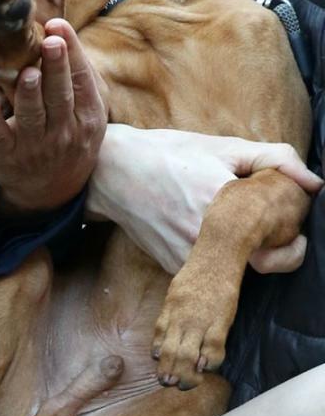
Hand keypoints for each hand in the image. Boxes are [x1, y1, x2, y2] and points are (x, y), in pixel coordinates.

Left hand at [0, 19, 106, 212]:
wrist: (54, 191)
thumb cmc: (69, 137)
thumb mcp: (86, 112)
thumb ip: (77, 76)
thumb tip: (59, 31)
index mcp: (87, 115)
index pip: (81, 79)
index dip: (71, 53)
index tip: (58, 26)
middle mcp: (65, 131)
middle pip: (60, 96)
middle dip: (56, 68)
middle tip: (50, 43)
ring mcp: (36, 146)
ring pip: (32, 117)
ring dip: (28, 94)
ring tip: (26, 73)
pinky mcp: (8, 157)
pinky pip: (0, 139)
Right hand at [88, 123, 321, 274]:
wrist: (112, 171)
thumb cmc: (171, 154)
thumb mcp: (226, 147)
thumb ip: (276, 159)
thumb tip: (314, 183)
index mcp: (223, 211)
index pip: (271, 256)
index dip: (288, 251)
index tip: (292, 235)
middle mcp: (202, 243)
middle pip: (252, 264)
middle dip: (266, 247)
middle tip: (267, 226)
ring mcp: (184, 259)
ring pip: (228, 268)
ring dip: (238, 249)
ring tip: (230, 219)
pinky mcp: (171, 265)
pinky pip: (205, 266)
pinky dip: (213, 252)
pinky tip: (201, 224)